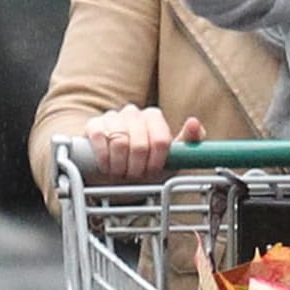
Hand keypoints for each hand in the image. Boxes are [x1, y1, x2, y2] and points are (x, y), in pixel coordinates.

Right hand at [83, 106, 205, 182]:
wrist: (117, 176)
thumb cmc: (146, 166)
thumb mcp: (171, 160)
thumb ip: (189, 143)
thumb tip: (195, 123)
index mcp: (154, 117)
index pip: (160, 140)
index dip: (156, 162)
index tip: (151, 172)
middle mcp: (134, 113)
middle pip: (140, 144)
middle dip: (137, 167)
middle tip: (135, 175)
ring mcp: (113, 117)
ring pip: (120, 143)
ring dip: (121, 166)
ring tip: (121, 172)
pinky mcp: (94, 125)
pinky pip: (100, 139)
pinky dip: (105, 159)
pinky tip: (107, 166)